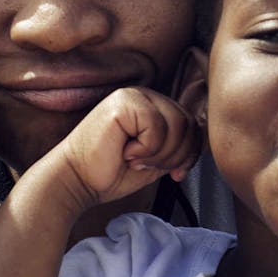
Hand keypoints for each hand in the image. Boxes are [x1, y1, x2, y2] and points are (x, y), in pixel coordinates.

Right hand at [60, 87, 200, 208]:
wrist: (78, 180)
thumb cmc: (111, 172)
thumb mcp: (156, 159)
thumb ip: (176, 147)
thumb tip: (199, 143)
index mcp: (153, 106)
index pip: (192, 124)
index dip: (190, 153)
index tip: (175, 173)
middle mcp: (144, 95)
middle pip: (188, 124)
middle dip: (174, 156)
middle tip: (147, 166)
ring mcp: (133, 96)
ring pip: (176, 125)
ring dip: (159, 154)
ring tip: (135, 160)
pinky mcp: (123, 103)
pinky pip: (156, 127)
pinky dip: (145, 149)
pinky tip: (125, 152)